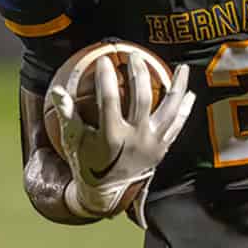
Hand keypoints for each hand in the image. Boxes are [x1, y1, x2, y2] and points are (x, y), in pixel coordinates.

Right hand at [50, 55, 194, 219]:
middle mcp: (135, 140)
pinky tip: (189, 93)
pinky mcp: (162, 148)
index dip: (106, 79)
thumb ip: (68, 116)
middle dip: (139, 74)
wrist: (107, 192)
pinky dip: (184, 110)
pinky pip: (177, 126)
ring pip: (169, 111)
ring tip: (182, 68)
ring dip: (176, 88)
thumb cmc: (87, 161)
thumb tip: (58, 91)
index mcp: (111, 137)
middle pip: (141, 100)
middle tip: (134, 56)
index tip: (105, 59)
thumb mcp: (73, 141)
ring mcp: (152, 144)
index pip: (109, 101)